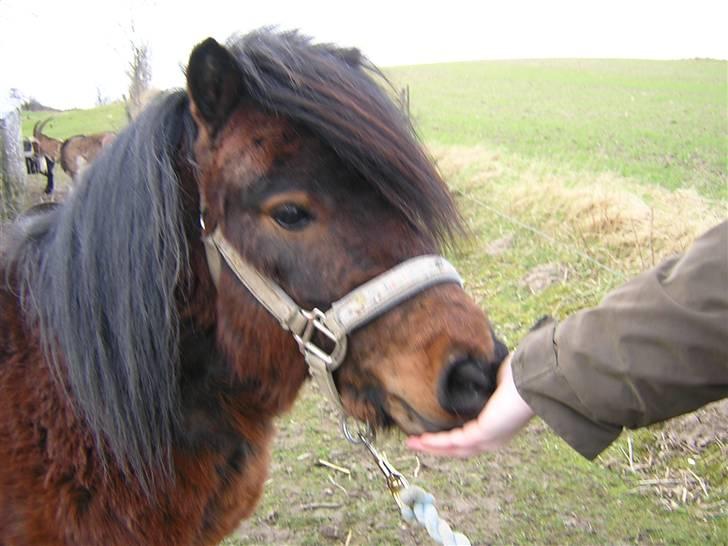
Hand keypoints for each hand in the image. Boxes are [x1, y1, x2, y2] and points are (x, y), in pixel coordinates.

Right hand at [406, 353, 534, 456]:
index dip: (448, 437)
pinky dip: (437, 442)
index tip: (429, 432)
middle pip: (459, 448)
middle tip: (414, 442)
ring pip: (454, 449)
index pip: (469, 436)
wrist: (533, 378)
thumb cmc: (520, 375)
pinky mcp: (483, 434)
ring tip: (412, 444)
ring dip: (431, 447)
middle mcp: (493, 437)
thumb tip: (469, 369)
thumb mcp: (495, 378)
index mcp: (497, 424)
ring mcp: (489, 438)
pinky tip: (422, 439)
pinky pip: (455, 441)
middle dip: (434, 446)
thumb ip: (482, 380)